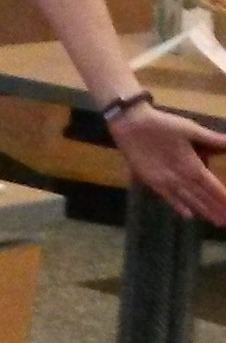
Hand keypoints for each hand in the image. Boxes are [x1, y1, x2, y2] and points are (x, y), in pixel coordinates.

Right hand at [106, 104, 225, 224]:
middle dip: (217, 210)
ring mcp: (165, 182)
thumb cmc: (161, 124)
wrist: (129, 124)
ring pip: (188, 201)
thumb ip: (213, 139)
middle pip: (203, 198)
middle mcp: (180, 179)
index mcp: (192, 166)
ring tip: (217, 222)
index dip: (224, 201)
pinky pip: (168, 198)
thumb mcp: (190, 128)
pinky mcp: (151, 181)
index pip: (214, 189)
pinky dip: (179, 207)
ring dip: (204, 212)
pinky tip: (188, 215)